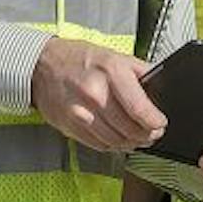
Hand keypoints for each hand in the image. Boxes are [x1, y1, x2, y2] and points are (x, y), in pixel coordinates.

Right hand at [31, 38, 166, 153]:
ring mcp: (81, 112)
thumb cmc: (80, 58)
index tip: (160, 124)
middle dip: (147, 135)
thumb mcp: (115, 56)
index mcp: (112, 72)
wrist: (43, 64)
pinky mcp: (70, 126)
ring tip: (137, 138)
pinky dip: (112, 145)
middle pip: (130, 130)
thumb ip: (140, 73)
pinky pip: (98, 145)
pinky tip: (117, 138)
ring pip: (116, 141)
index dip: (155, 123)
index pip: (140, 110)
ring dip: (131, 143)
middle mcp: (95, 94)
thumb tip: (160, 90)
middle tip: (152, 133)